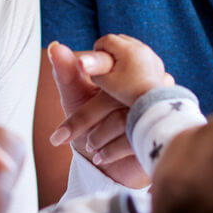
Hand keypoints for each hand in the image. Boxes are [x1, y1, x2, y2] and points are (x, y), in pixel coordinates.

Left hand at [46, 40, 148, 187]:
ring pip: (122, 118)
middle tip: (61, 135)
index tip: (72, 86)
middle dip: (85, 117)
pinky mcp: (157, 135)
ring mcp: (153, 111)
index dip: (90, 71)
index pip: (107, 65)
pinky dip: (112, 150)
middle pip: (113, 95)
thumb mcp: (75, 98)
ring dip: (99, 135)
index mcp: (124, 73)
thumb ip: (67, 72)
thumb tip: (54, 46)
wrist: (108, 166)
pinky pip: (133, 138)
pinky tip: (100, 157)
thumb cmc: (90, 127)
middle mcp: (143, 88)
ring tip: (88, 146)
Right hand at [88, 34, 172, 105]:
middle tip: (104, 62)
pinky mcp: (157, 62)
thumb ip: (93, 70)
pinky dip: (133, 58)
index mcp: (128, 50)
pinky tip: (129, 71)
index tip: (95, 60)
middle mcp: (142, 48)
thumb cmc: (127, 94)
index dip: (97, 48)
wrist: (152, 106)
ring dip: (122, 52)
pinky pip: (141, 53)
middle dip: (110, 48)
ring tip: (116, 66)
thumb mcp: (105, 82)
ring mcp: (151, 54)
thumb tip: (82, 61)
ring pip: (131, 45)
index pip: (107, 40)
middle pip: (120, 39)